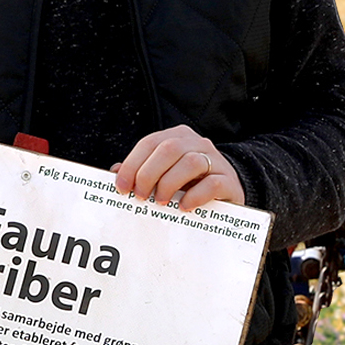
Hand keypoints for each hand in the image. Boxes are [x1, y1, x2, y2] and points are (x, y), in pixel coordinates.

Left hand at [115, 124, 244, 210]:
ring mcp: (215, 161)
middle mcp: (197, 144)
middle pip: (169, 149)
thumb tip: (116, 171)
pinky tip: (184, 207)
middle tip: (141, 196)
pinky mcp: (228, 181)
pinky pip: (212, 184)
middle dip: (148, 174)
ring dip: (169, 183)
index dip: (132, 164)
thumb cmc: (190, 183)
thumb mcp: (164, 174)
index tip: (122, 186)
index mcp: (178, 137)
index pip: (150, 143)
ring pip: (190, 162)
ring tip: (162, 201)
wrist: (227, 191)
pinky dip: (194, 196)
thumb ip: (142, 171)